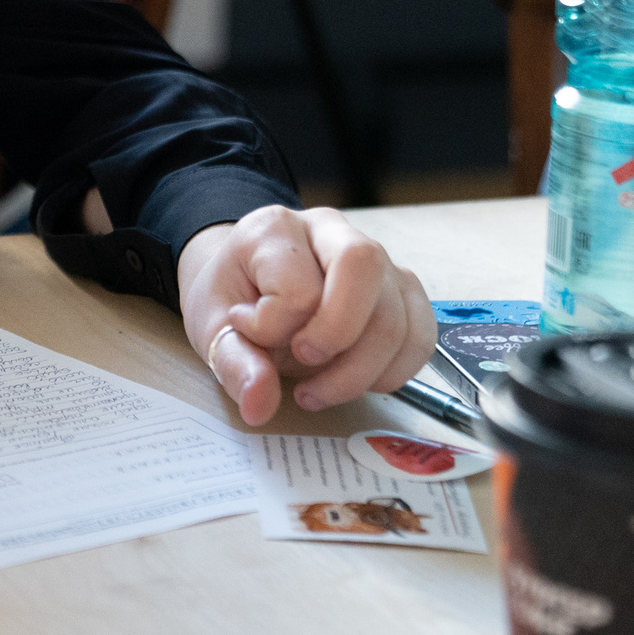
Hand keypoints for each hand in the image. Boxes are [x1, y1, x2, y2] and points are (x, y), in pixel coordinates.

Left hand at [176, 206, 434, 426]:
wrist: (249, 286)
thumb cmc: (235, 298)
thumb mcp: (212, 328)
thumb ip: (234, 363)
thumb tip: (260, 405)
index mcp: (276, 229)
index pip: (297, 286)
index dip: (273, 328)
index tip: (246, 331)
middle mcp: (332, 231)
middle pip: (363, 269)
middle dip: (337, 338)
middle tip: (302, 363)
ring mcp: (377, 258)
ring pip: (397, 313)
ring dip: (362, 371)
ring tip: (317, 389)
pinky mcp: (401, 289)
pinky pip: (421, 334)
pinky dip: (395, 371)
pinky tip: (358, 381)